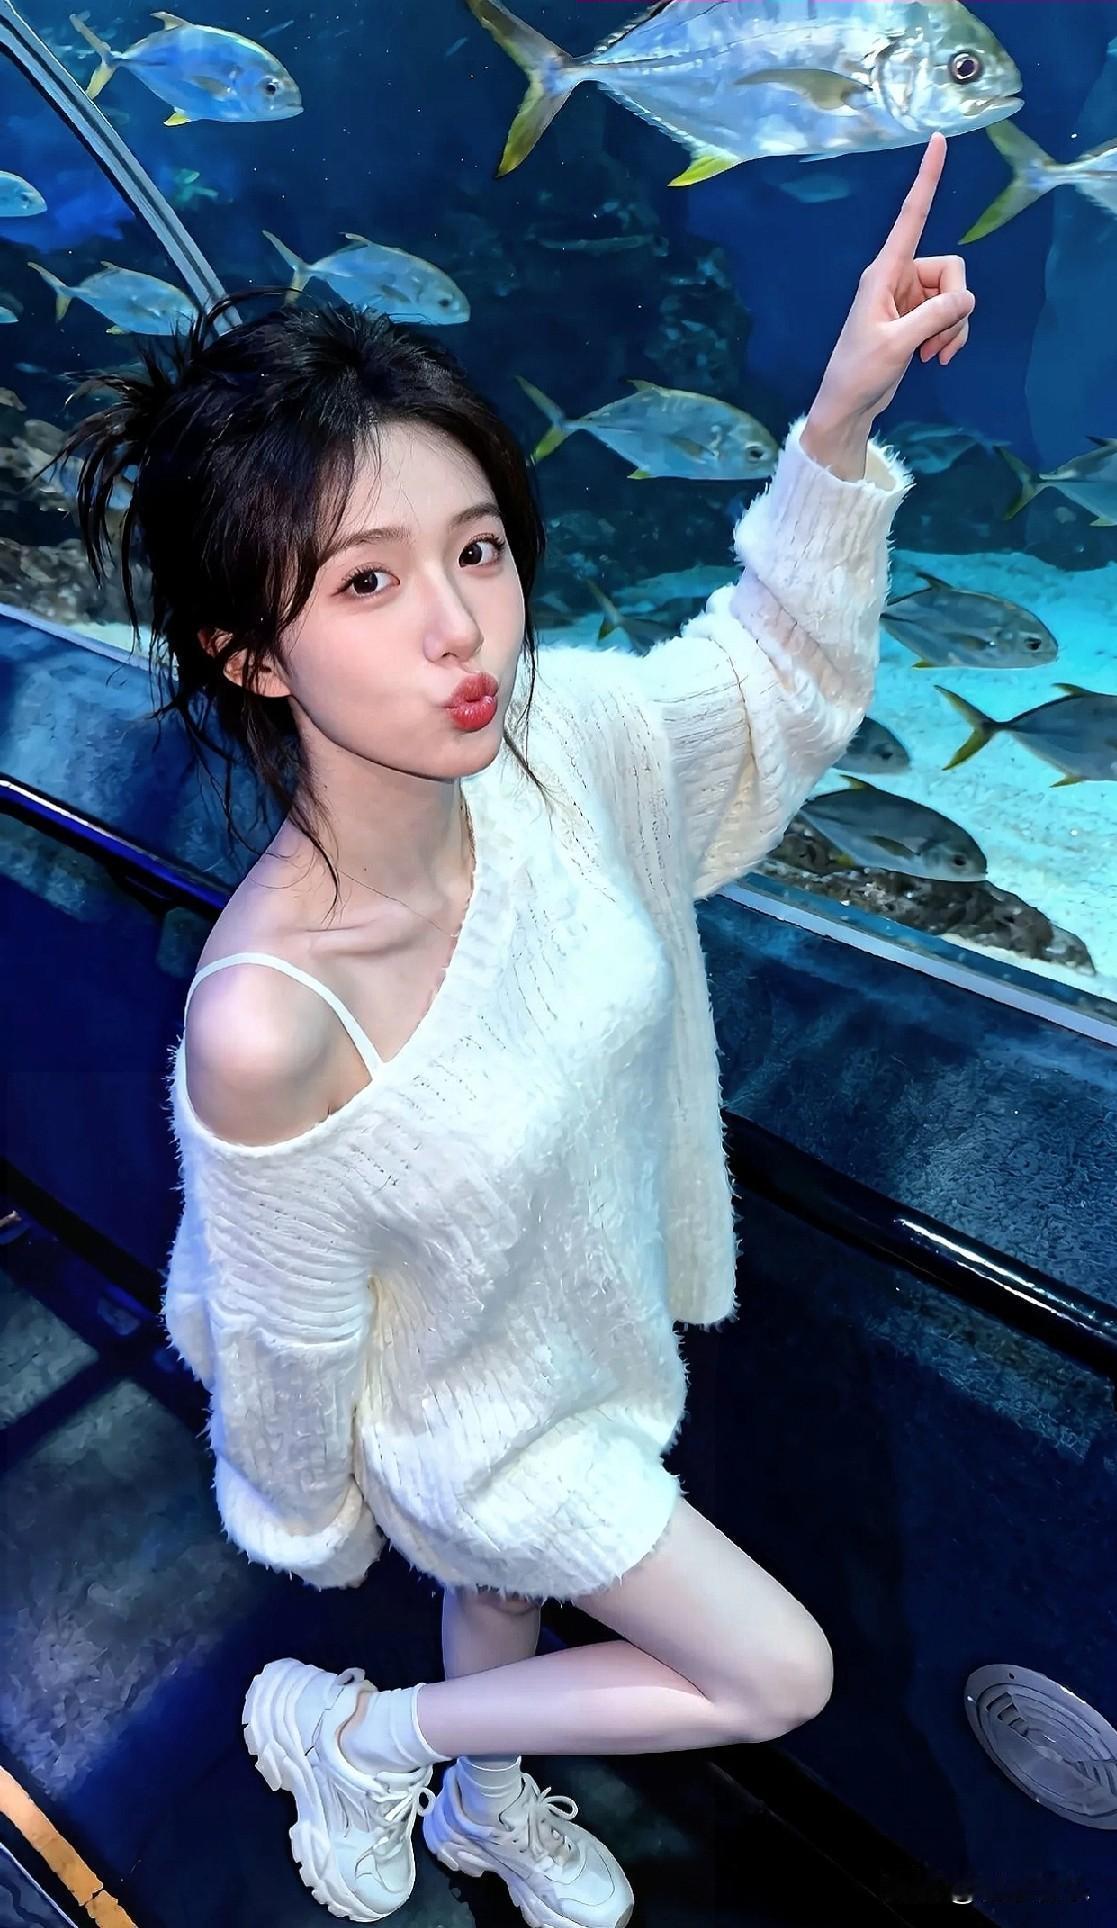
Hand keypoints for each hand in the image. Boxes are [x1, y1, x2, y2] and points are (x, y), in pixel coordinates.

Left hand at [810, 132, 975, 429]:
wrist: (849, 406)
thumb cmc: (860, 373)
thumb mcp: (898, 344)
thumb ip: (935, 317)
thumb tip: (967, 299)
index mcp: (884, 272)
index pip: (911, 216)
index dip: (926, 179)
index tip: (937, 140)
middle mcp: (898, 276)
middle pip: (952, 270)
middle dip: (956, 306)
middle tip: (940, 340)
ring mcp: (908, 297)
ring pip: (955, 295)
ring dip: (954, 327)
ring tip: (935, 354)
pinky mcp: (915, 317)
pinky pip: (949, 314)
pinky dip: (950, 335)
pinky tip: (936, 358)